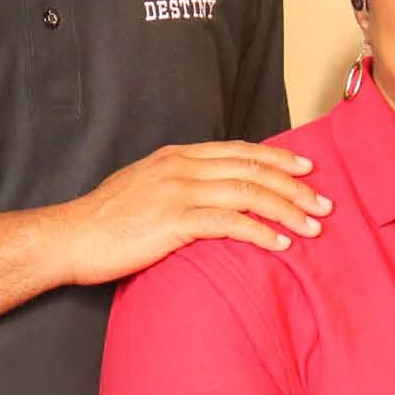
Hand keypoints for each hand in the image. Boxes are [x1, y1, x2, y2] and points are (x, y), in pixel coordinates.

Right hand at [52, 141, 329, 283]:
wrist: (70, 237)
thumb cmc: (107, 220)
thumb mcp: (147, 187)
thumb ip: (180, 183)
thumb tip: (213, 193)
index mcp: (177, 156)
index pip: (240, 151)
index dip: (277, 159)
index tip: (307, 169)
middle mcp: (181, 167)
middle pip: (252, 170)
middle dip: (294, 187)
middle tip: (324, 204)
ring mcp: (177, 192)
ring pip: (248, 193)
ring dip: (286, 210)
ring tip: (313, 227)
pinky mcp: (173, 221)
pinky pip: (229, 223)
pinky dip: (260, 232)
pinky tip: (280, 244)